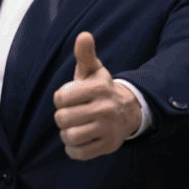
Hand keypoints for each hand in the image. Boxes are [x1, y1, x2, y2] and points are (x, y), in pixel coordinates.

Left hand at [53, 32, 142, 160]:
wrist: (128, 111)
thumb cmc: (100, 89)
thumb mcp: (93, 70)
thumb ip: (85, 54)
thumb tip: (83, 35)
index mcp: (98, 88)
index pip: (60, 98)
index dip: (60, 99)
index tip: (70, 98)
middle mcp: (105, 109)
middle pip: (62, 119)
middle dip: (62, 117)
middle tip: (72, 114)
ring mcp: (108, 129)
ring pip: (69, 137)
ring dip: (66, 134)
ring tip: (74, 127)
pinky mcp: (108, 146)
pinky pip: (79, 153)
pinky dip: (74, 149)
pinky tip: (80, 140)